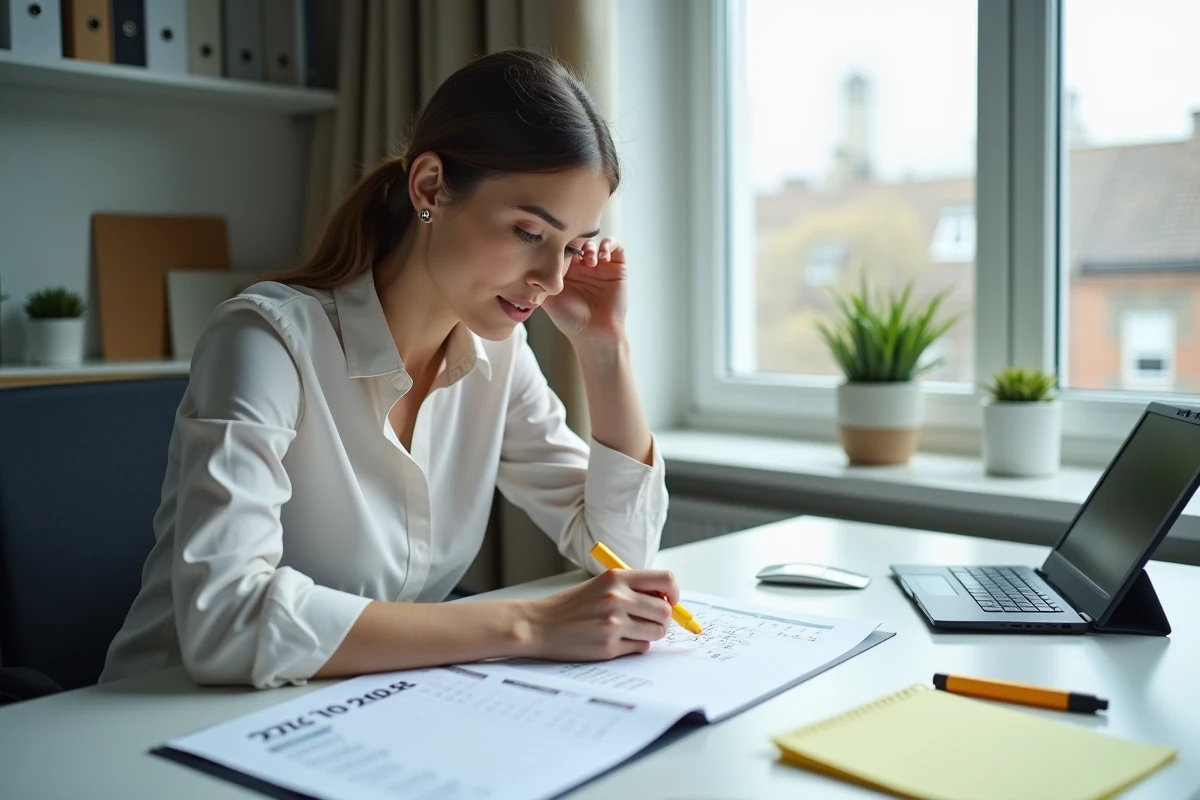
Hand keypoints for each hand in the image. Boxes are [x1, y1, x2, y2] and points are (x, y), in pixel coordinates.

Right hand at [521, 568, 679, 660]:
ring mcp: (614, 624)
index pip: (665, 580)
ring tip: (630, 630)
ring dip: (649, 633)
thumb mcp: (599, 585)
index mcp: (616, 578)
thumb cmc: (569, 606)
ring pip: (657, 632)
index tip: (670, 600)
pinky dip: (635, 645)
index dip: (673, 593)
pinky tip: (617, 640)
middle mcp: (617, 598)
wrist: (538, 625)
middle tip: (649, 620)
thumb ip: (630, 589)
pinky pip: (641, 648)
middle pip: (665, 611)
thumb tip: (666, 601)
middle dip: (662, 618)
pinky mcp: (609, 647)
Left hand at [541, 237, 627, 342]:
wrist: (594, 333)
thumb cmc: (570, 319)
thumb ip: (538, 280)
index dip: (560, 242)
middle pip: (579, 238)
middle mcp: (584, 265)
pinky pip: (616, 245)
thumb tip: (524, 262)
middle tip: (572, 251)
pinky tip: (601, 258)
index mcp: (567, 269)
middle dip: (576, 240)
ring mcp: (601, 265)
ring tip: (589, 260)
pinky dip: (609, 245)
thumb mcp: (547, 297)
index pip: (563, 245)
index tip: (555, 247)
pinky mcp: (618, 267)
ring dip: (592, 245)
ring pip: (597, 239)